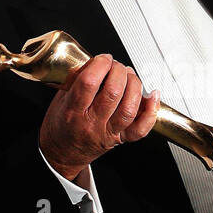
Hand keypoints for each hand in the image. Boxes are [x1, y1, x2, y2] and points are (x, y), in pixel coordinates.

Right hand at [39, 53, 158, 182]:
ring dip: (134, 85)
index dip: (101, 64)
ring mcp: (108, 132)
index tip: (104, 58)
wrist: (62, 154)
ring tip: (130, 76)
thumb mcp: (60, 99)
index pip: (89, 82)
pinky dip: (151, 111)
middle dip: (119, 71)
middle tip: (117, 66)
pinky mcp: (120, 139)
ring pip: (129, 108)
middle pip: (113, 92)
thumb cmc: (61, 126)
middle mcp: (92, 123)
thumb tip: (94, 61)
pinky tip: (152, 96)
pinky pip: (141, 128)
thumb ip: (75, 80)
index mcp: (73, 111)